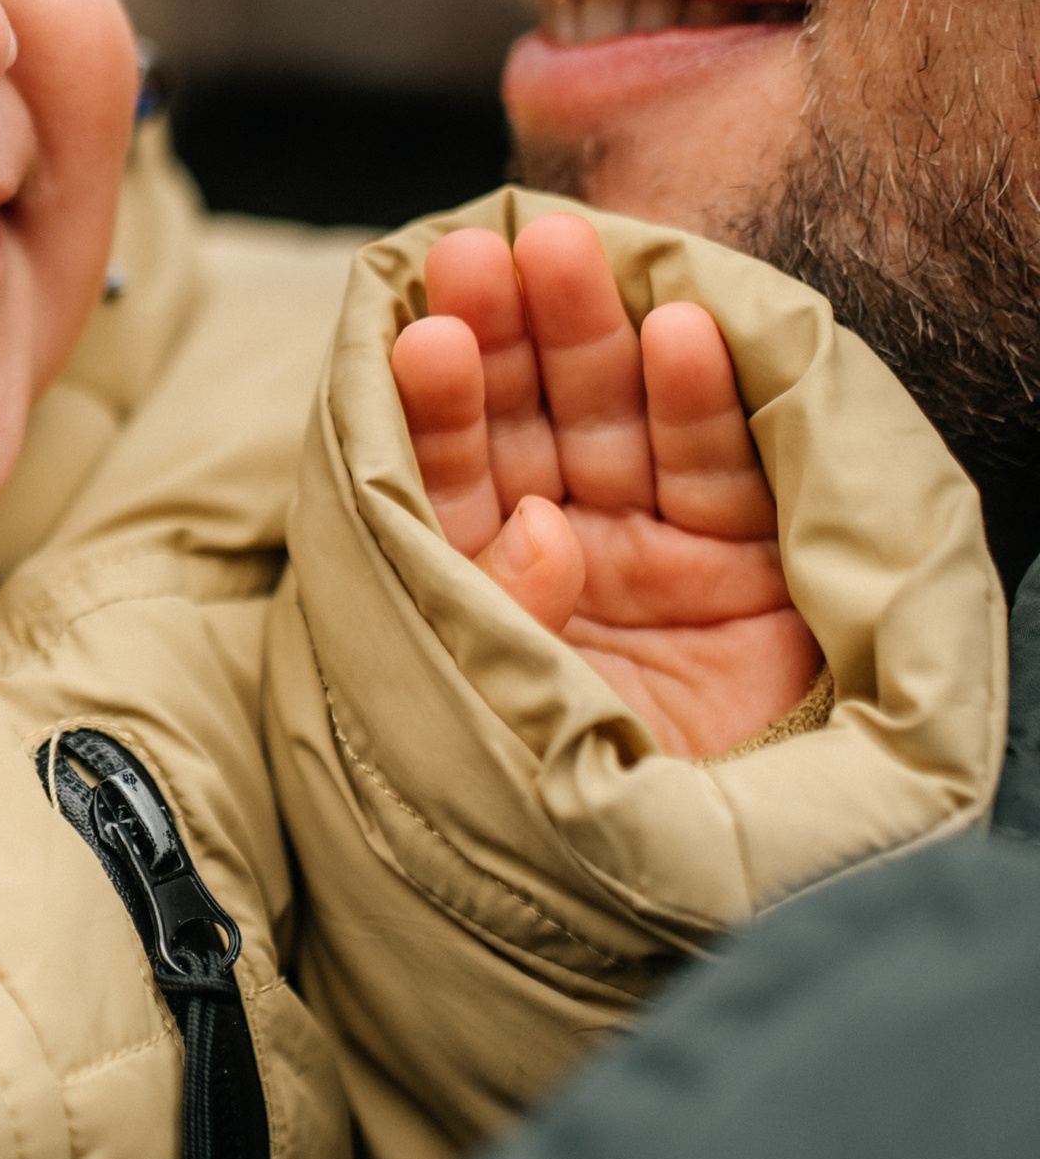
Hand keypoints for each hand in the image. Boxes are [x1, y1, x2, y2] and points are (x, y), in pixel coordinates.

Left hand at [390, 214, 821, 761]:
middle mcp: (557, 548)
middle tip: (485, 256)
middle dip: (507, 333)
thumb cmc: (559, 801)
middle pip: (526, 418)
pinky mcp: (736, 565)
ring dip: (594, 335)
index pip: (444, 469)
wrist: (686, 902)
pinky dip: (701, 398)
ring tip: (567, 258)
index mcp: (472, 579)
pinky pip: (714, 464)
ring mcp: (648, 551)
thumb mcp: (501, 700)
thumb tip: (535, 524)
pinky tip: (680, 331)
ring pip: (616, 419)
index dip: (434, 397)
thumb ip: (503, 610)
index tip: (420, 324)